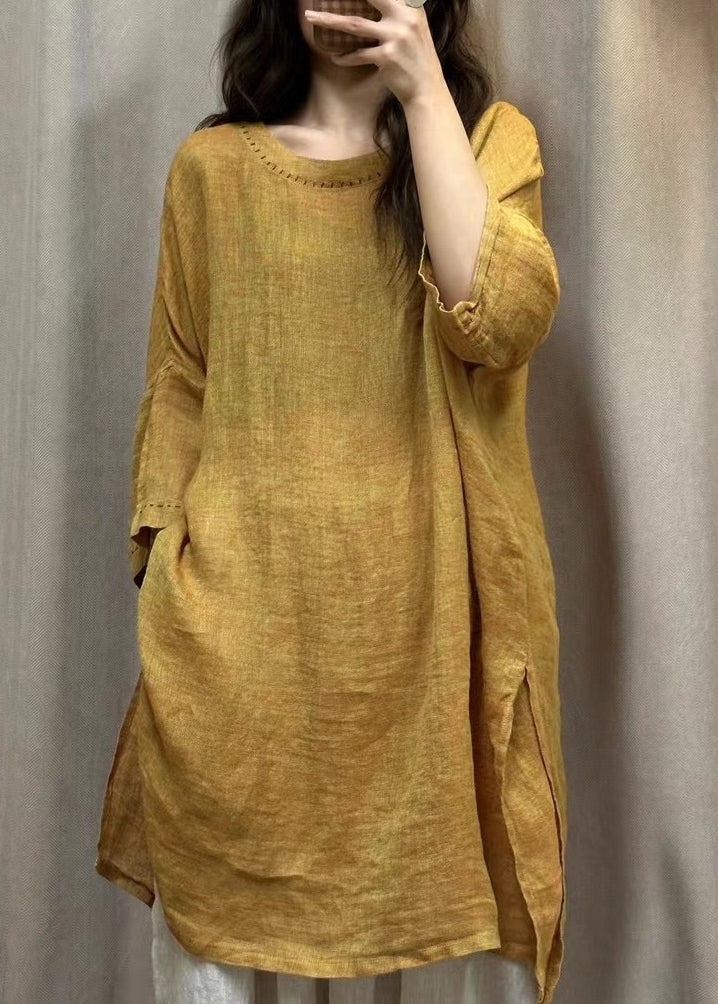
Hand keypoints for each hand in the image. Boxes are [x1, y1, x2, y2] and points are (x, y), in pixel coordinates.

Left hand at [304, 0, 443, 106]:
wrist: (427, 89)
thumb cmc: (416, 58)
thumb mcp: (413, 27)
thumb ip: (396, 12)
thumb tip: (371, 4)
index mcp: (410, 6)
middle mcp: (404, 17)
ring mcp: (395, 37)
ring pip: (354, 24)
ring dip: (328, 19)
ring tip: (310, 16)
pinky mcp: (386, 57)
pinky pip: (358, 54)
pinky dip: (345, 57)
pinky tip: (335, 57)